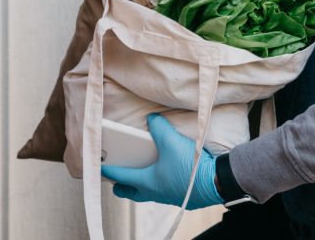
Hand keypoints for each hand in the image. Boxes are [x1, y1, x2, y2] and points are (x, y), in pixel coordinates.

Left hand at [101, 113, 223, 209]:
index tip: (97, 168)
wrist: (216, 182)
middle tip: (117, 174)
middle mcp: (154, 192)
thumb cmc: (191, 167)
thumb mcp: (172, 142)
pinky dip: (156, 182)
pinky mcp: (180, 195)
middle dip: (121, 184)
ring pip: (146, 192)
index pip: (120, 177)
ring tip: (140, 171)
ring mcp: (167, 196)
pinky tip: (164, 172)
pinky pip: (161, 191)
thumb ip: (159, 128)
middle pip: (130, 192)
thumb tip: (151, 119)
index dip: (107, 171)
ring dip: (140, 183)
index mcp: (147, 182)